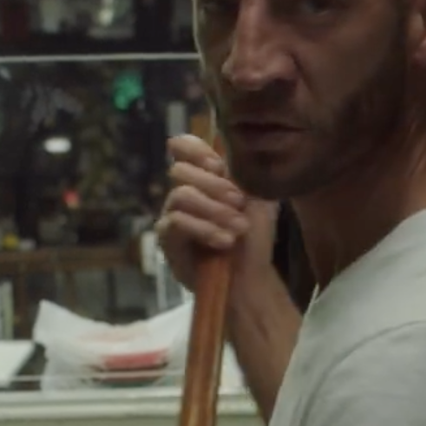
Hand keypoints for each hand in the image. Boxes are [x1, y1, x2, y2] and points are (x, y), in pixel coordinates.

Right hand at [156, 135, 277, 301]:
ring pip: (181, 195)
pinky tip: (225, 241)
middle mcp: (184, 191)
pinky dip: (204, 229)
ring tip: (239, 227)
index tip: (218, 165)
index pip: (184, 148)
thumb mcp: (258, 200)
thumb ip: (244, 174)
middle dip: (214, 184)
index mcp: (205, 176)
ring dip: (214, 209)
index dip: (195, 149)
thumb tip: (228, 157)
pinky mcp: (167, 237)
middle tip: (240, 202)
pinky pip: (177, 222)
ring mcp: (172, 213)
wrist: (250, 277)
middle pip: (181, 170)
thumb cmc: (254, 237)